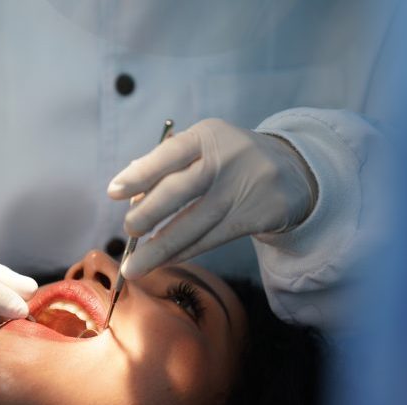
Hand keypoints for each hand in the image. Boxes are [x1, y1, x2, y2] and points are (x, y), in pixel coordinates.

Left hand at [108, 118, 316, 278]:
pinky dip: (185, 252)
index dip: (140, 173)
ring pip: (195, 223)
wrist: (293, 170)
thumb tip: (128, 188)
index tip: (113, 192)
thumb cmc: (229, 159)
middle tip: (128, 230)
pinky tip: (165, 261)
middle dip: (149, 214)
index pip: (170, 153)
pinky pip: (213, 238)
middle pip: (181, 189)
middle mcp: (226, 158)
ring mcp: (244, 187)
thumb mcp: (204, 147)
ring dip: (161, 249)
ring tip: (135, 266)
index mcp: (207, 135)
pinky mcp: (257, 215)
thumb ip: (167, 164)